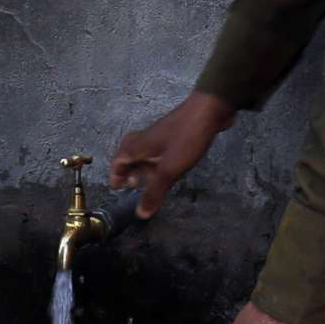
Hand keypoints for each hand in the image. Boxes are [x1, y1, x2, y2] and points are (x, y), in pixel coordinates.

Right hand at [111, 91, 235, 215]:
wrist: (209, 109)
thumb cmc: (185, 138)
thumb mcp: (168, 170)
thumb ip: (154, 192)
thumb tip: (140, 214)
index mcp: (138, 146)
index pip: (118, 160)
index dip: (115, 175)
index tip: (117, 188)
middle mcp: (145, 138)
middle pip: (128, 154)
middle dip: (128, 170)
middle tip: (133, 184)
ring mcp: (160, 134)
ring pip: (144, 151)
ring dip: (144, 166)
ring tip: (150, 180)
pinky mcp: (175, 132)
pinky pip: (159, 149)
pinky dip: (157, 160)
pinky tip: (169, 167)